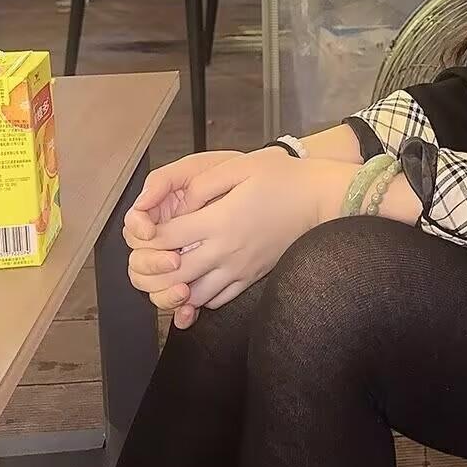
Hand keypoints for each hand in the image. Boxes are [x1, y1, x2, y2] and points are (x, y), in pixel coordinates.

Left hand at [125, 152, 359, 324]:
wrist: (321, 199)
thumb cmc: (284, 178)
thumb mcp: (241, 167)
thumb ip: (204, 183)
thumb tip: (180, 203)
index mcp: (220, 221)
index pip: (167, 238)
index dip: (147, 235)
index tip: (145, 227)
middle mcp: (226, 251)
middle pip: (174, 274)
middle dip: (154, 268)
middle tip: (148, 255)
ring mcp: (240, 268)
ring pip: (194, 295)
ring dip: (175, 287)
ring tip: (170, 272)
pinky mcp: (253, 277)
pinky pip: (218, 299)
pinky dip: (200, 297)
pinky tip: (196, 282)